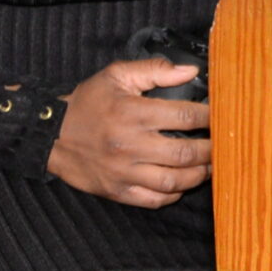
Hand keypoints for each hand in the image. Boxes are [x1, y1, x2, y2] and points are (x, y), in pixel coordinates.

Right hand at [45, 60, 209, 208]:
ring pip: (173, 181)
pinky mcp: (118, 192)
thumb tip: (190, 72)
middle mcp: (131, 145)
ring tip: (207, 167)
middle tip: (221, 145)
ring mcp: (124, 173)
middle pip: (184, 153)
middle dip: (210, 150)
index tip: (219, 116)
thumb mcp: (116, 75)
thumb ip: (154, 70)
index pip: (184, 116)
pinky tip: (181, 184)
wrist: (50, 135)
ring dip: (197, 175)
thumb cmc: (87, 103)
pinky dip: (173, 195)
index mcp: (133, 113)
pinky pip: (154, 200)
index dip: (208, 116)